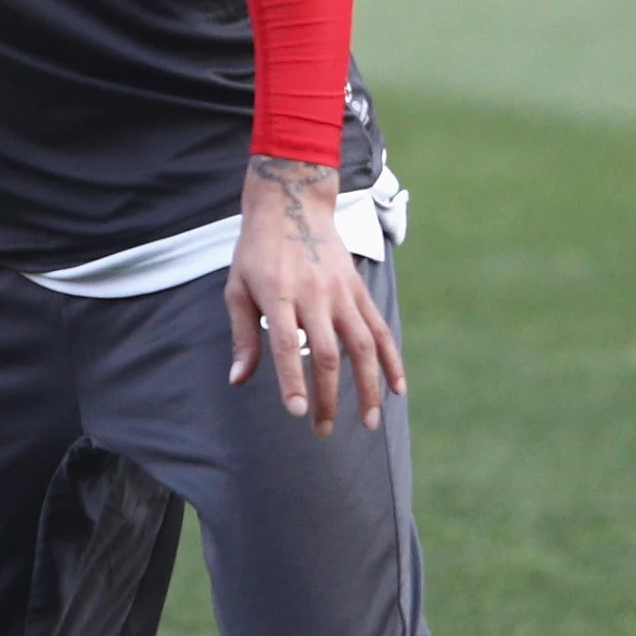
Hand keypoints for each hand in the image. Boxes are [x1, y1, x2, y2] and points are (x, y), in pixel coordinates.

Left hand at [225, 155, 406, 434]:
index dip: (294, 380)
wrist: (291, 205)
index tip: (297, 412)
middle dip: (329, 397)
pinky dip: (391, 360)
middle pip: (328, 354)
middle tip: (323, 430)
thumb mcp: (237, 289)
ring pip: (363, 346)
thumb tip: (239, 381)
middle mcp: (315, 295)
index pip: (288, 346)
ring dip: (370, 387)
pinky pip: (380, 329)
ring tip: (371, 421)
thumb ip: (243, 337)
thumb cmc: (256, 252)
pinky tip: (398, 389)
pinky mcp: (358, 290)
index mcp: (279, 295)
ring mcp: (342, 293)